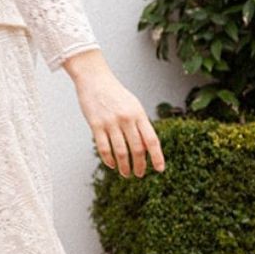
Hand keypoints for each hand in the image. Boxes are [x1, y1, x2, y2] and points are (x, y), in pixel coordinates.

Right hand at [61, 49, 165, 178]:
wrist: (94, 79)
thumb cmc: (115, 94)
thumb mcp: (133, 105)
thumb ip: (139, 124)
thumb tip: (146, 148)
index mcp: (138, 114)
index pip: (151, 140)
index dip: (157, 156)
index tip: (160, 169)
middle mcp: (126, 118)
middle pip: (137, 149)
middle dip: (140, 165)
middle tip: (139, 174)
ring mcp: (110, 122)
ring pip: (120, 152)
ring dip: (124, 166)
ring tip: (126, 173)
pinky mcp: (96, 125)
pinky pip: (104, 147)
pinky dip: (109, 159)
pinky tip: (112, 164)